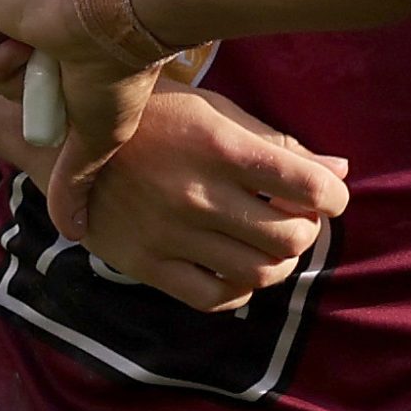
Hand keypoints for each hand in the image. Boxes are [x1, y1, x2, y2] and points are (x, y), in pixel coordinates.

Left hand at [0, 0, 161, 238]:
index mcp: (53, 35)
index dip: (32, 97)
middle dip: (21, 87)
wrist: (115, 19)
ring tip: (48, 51)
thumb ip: (75, 176)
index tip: (65, 91)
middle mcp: (26, 10)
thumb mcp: (95, 134)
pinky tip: (28, 40)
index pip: (17, 80)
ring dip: (9, 74)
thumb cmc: (118, 73)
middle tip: (58, 72)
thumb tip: (77, 230)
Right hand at [12, 84, 351, 313]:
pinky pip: (211, 297)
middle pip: (288, 236)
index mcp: (222, 147)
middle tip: (299, 218)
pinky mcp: (144, 264)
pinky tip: (241, 269)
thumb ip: (278, 144)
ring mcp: (170, 234)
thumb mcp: (218, 113)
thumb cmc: (157, 118)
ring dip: (280, 263)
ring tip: (273, 244)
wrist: (70, 143)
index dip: (333, 196)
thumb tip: (340, 170)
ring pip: (257, 272)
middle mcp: (198, 194)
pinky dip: (241, 290)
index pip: (305, 185)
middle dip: (308, 230)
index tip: (330, 196)